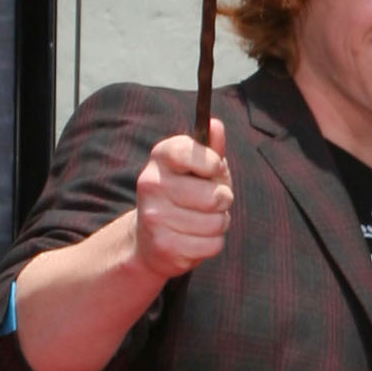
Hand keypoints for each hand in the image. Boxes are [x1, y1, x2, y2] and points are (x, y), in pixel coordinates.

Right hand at [131, 118, 232, 280]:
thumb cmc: (181, 197)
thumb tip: (216, 125)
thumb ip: (209, 149)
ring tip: (201, 220)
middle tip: (210, 201)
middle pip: (215, 196)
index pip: (190, 152)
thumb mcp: (194, 170)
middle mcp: (152, 184)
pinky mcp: (165, 245)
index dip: (213, 164)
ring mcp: (155, 216)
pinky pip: (213, 244)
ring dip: (219, 223)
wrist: (148, 241)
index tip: (213, 170)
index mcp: (160, 159)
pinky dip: (212, 243)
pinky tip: (195, 238)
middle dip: (223, 200)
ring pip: (217, 222)